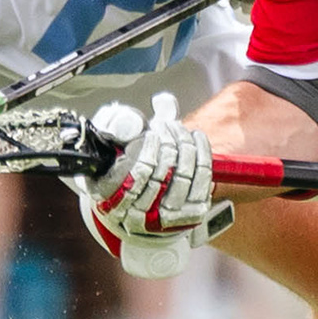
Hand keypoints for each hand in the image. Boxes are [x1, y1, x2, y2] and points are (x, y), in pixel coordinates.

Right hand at [73, 93, 232, 278]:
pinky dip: (202, 154)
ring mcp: (168, 218)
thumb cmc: (123, 171)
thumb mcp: (116, 149)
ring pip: (184, 175)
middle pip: (164, 172)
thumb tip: (164, 100)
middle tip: (168, 126)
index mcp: (114, 201)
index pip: (139, 173)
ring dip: (185, 146)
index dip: (149, 148)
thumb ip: (132, 121)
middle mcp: (139, 215)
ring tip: (179, 129)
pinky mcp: (191, 215)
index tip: (152, 132)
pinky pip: (203, 181)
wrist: (138, 208)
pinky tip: (196, 137)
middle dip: (169, 142)